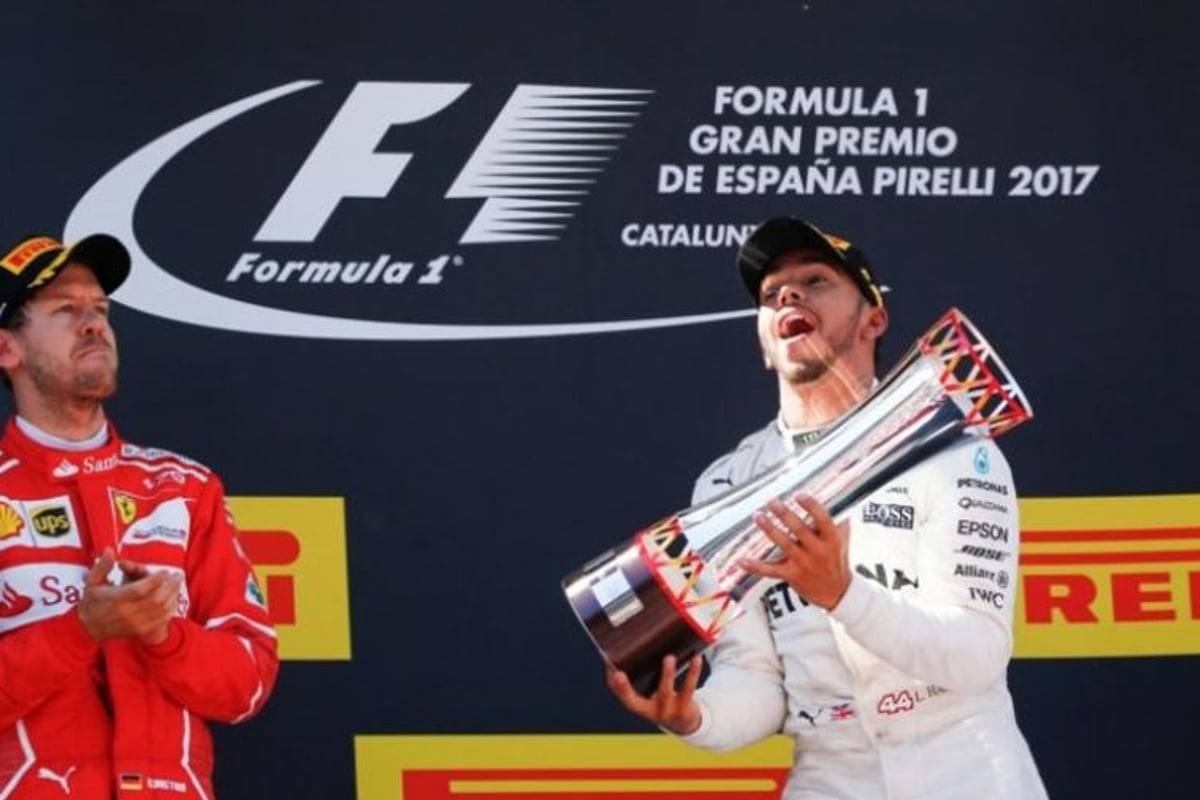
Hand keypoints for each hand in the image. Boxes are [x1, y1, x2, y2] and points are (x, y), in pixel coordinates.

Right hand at [77, 548, 181, 644]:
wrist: (91, 628)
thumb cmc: (93, 602)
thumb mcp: (92, 582)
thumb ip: (102, 566)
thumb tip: (110, 550)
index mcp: (115, 600)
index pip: (140, 590)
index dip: (155, 579)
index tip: (163, 571)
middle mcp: (127, 613)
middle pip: (156, 599)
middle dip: (170, 585)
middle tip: (176, 575)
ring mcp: (136, 624)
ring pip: (162, 609)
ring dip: (173, 595)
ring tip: (176, 584)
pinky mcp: (142, 631)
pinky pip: (163, 620)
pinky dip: (171, 608)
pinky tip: (172, 598)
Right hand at [606, 654, 703, 734]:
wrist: (685, 722)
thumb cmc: (661, 698)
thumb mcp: (649, 692)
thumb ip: (639, 675)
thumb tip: (625, 646)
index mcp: (640, 707)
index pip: (622, 698)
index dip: (615, 688)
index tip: (611, 673)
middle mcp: (651, 712)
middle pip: (636, 701)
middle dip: (626, 687)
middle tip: (618, 672)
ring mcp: (668, 711)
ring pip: (665, 692)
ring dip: (666, 675)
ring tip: (668, 657)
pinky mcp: (685, 707)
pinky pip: (688, 688)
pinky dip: (693, 672)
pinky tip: (696, 658)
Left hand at [740, 494, 850, 609]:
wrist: (836, 592)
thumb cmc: (836, 559)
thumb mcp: (841, 539)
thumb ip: (836, 520)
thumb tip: (832, 494)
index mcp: (831, 540)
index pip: (823, 520)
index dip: (811, 507)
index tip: (799, 495)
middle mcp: (818, 551)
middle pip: (799, 530)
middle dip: (784, 514)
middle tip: (771, 501)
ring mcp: (803, 564)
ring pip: (784, 544)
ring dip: (769, 529)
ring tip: (758, 516)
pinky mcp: (791, 575)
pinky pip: (770, 570)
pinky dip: (755, 566)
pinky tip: (741, 560)